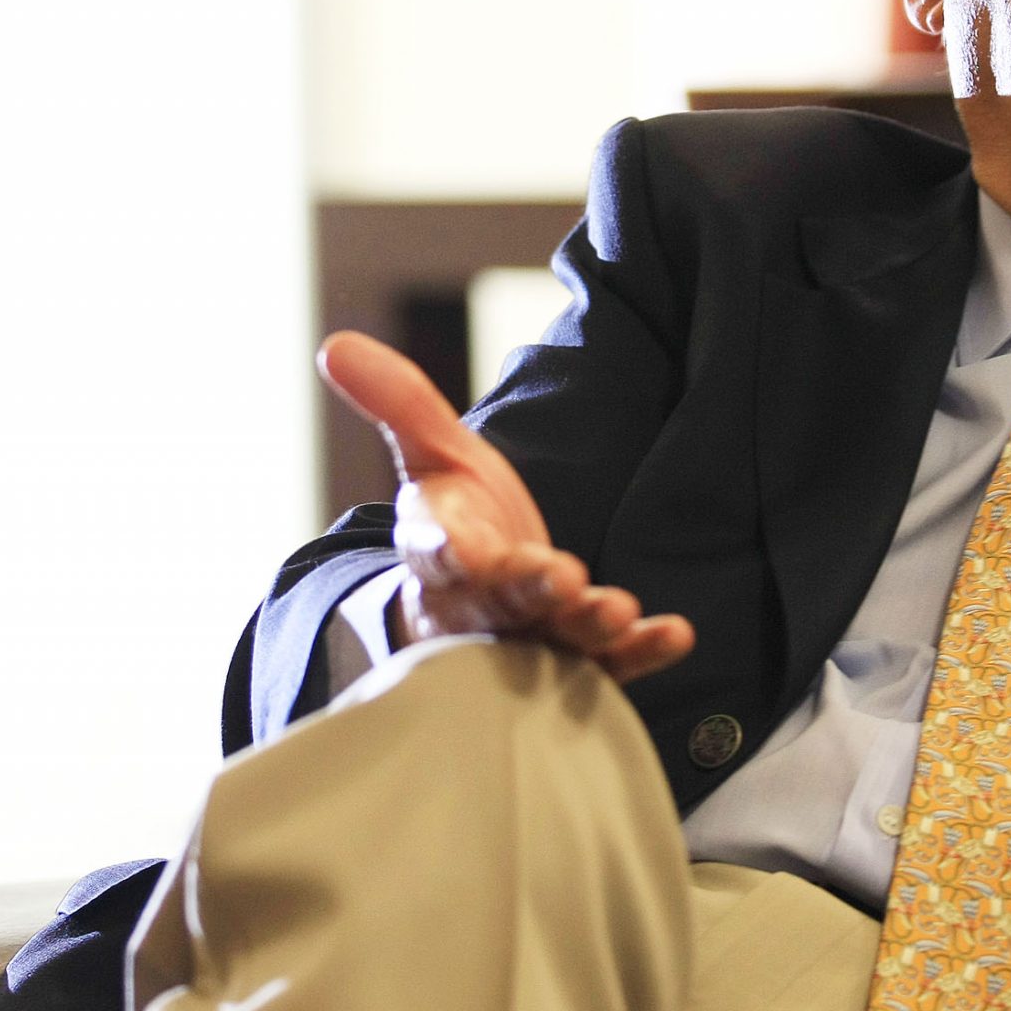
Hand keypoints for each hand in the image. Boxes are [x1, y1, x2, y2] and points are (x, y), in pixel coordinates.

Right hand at [317, 331, 693, 682]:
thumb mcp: (431, 454)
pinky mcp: (576, 667)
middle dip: (527, 591)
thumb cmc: (460, 519)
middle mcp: (478, 606)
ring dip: (585, 627)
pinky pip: (610, 668)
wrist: (481, 601)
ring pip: (551, 642)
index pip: (437, 554)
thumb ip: (396, 402)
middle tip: (564, 577)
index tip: (470, 549)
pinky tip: (677, 634)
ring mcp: (528, 643)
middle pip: (497, 604)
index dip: (452, 553)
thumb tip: (333, 343)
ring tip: (616, 610)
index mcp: (438, 552)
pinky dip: (641, 654)